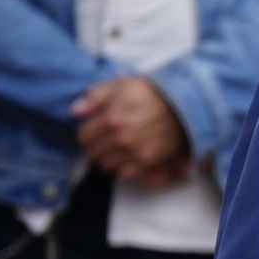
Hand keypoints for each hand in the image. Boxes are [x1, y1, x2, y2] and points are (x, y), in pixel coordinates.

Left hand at [73, 78, 189, 183]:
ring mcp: (134, 151)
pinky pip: (124, 173)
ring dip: (106, 158)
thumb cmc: (152, 93)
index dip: (86, 132)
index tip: (93, 129)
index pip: (83, 136)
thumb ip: (96, 96)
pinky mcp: (148, 161)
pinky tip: (126, 158)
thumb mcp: (122, 85)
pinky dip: (122, 168)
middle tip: (103, 140)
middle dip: (95, 146)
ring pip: (106, 165)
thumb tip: (75, 110)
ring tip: (114, 150)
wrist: (183, 105)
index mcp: (111, 118)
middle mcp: (121, 138)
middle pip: (93, 153)